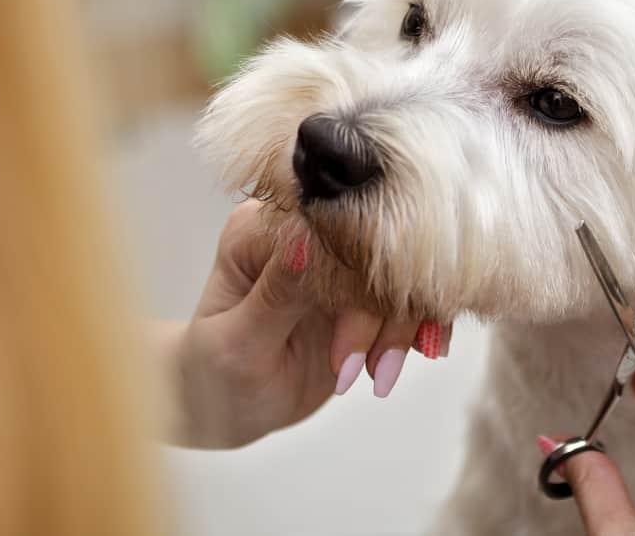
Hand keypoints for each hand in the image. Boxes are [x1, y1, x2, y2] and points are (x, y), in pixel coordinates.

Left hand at [159, 200, 451, 447]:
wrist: (224, 407)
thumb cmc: (214, 376)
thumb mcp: (238, 343)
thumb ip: (278, 293)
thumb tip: (310, 238)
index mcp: (261, 230)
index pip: (328, 227)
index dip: (357, 267)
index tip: (358, 325)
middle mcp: (304, 236)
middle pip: (374, 251)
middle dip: (381, 315)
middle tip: (363, 370)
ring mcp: (336, 265)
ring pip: (400, 277)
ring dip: (399, 330)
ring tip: (377, 377)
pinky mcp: (361, 294)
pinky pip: (408, 300)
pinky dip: (419, 329)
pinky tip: (416, 356)